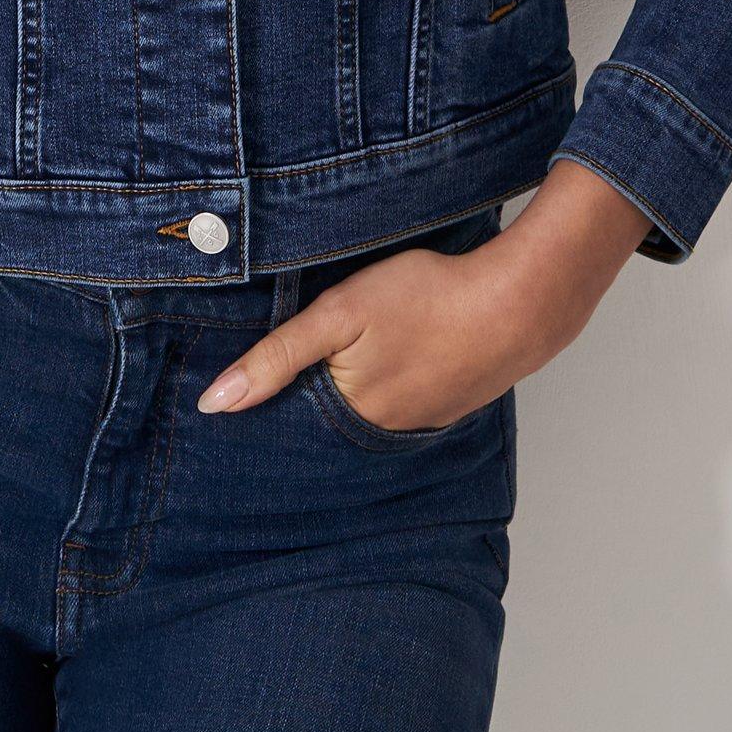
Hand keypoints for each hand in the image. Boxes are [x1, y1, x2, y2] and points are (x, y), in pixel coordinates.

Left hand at [194, 161, 656, 430]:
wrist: (518, 304)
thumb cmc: (425, 299)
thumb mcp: (339, 314)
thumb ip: (276, 357)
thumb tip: (213, 404)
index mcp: (347, 414)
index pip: (286, 426)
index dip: (263, 405)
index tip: (236, 397)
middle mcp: (379, 432)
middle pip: (323, 422)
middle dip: (300, 403)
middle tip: (284, 371)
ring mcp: (417, 422)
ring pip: (361, 413)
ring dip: (345, 394)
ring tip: (335, 363)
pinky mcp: (444, 404)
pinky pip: (398, 404)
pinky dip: (385, 386)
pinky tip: (388, 359)